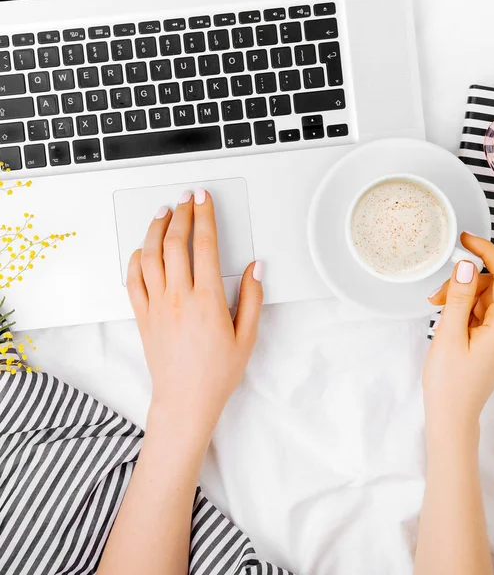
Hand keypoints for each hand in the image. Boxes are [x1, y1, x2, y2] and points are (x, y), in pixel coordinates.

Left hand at [126, 188, 263, 437]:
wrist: (185, 400)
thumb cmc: (217, 373)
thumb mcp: (247, 336)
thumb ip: (252, 297)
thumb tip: (255, 267)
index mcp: (206, 299)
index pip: (204, 245)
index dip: (204, 216)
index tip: (203, 199)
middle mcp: (178, 297)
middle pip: (174, 243)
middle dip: (180, 214)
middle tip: (185, 198)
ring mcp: (156, 306)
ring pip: (149, 256)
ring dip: (155, 229)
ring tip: (163, 213)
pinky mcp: (143, 316)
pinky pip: (132, 280)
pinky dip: (135, 259)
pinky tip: (141, 249)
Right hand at [424, 233, 493, 435]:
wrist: (452, 416)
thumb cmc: (449, 382)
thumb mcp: (449, 335)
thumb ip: (460, 297)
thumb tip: (467, 264)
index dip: (487, 252)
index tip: (465, 239)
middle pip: (492, 286)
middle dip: (463, 283)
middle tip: (435, 297)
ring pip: (485, 298)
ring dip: (460, 297)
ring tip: (436, 310)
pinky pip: (482, 312)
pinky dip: (463, 309)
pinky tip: (446, 318)